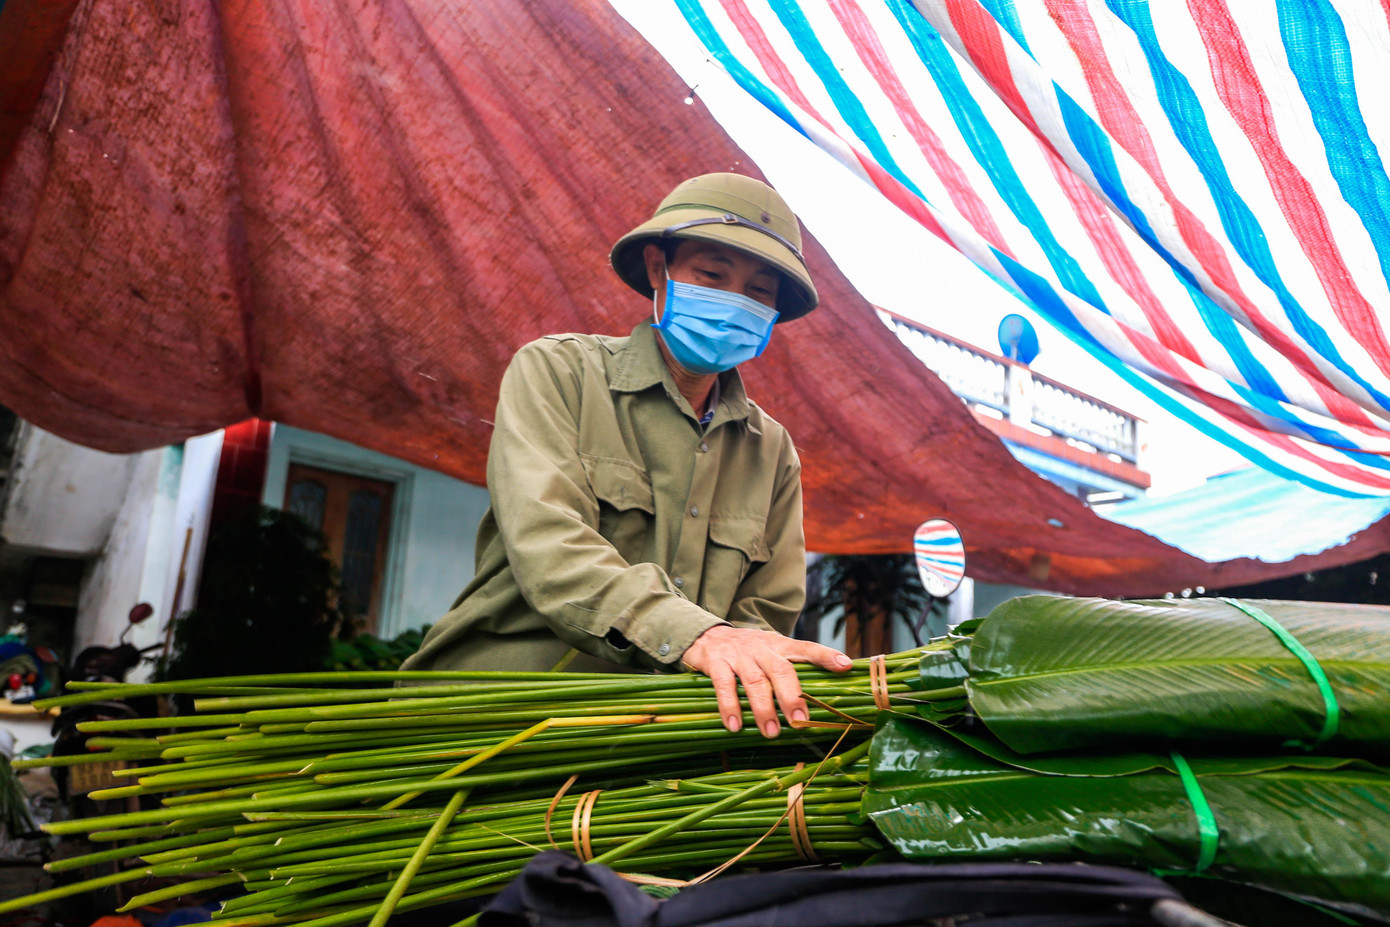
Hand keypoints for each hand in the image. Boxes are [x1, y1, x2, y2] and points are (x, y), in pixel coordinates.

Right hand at [681, 625, 852, 737]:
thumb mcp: (771, 652)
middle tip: (801, 722)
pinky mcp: (716, 662)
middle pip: (781, 669)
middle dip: (792, 697)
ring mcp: (738, 655)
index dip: (825, 656)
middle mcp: (761, 648)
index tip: (845, 666)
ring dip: (763, 709)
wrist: (707, 635)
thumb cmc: (748, 653)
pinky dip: (730, 706)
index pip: (806, 648)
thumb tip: (820, 697)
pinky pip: (723, 685)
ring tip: (771, 732)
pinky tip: (735, 725)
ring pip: (754, 681)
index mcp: (779, 645)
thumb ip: (791, 669)